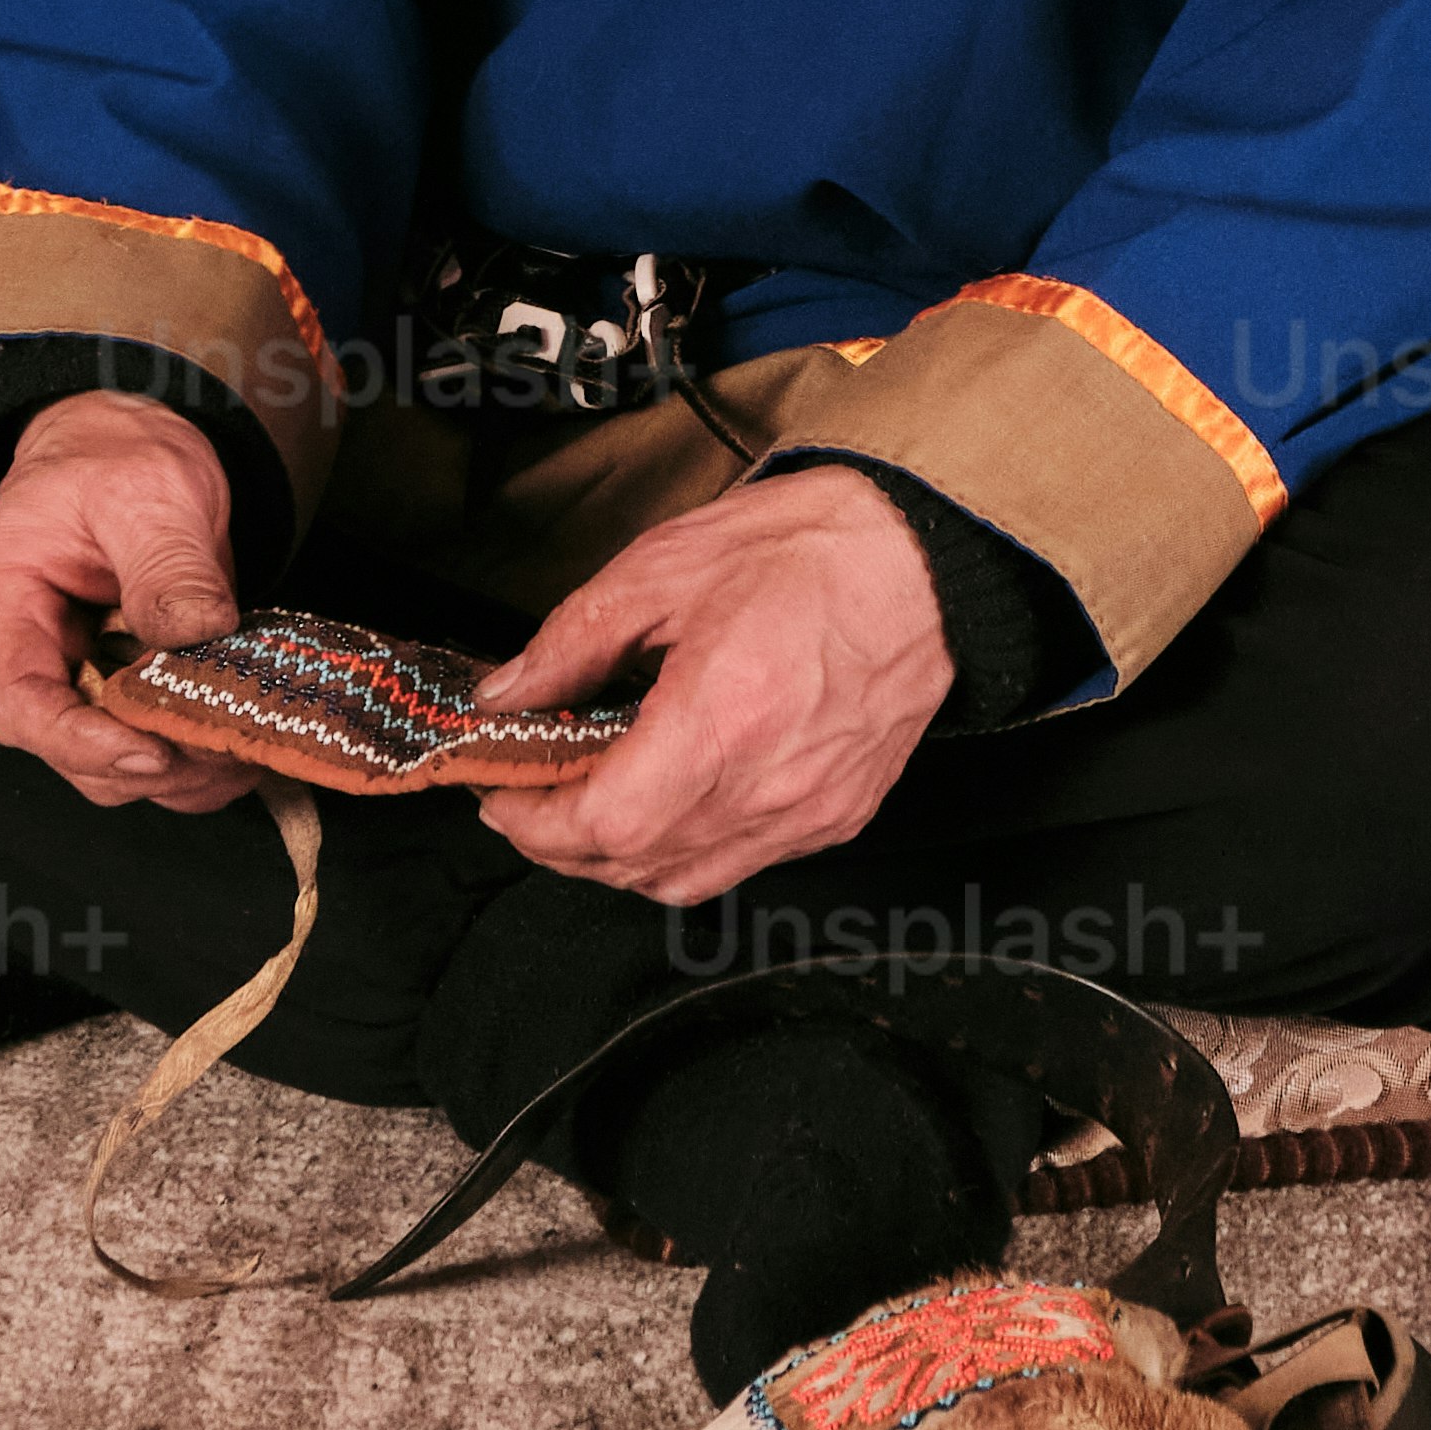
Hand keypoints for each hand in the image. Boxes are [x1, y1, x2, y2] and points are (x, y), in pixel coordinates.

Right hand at [0, 388, 260, 811]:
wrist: (131, 441)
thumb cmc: (114, 453)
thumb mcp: (143, 489)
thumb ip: (166, 563)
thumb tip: (197, 633)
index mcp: (0, 602)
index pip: (18, 703)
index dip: (80, 742)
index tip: (152, 751)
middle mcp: (30, 654)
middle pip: (66, 748)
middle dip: (143, 764)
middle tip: (222, 750)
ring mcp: (79, 674)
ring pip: (113, 761)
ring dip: (178, 773)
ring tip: (243, 751)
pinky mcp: (128, 683)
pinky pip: (151, 740)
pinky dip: (198, 758)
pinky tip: (245, 745)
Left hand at [459, 464, 953, 908]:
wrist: (927, 560)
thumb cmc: (812, 548)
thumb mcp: (666, 566)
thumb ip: (575, 641)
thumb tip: (510, 694)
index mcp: (724, 714)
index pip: (605, 824)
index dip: (536, 825)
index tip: (503, 795)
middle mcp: (770, 783)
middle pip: (634, 867)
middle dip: (561, 845)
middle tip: (529, 798)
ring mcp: (810, 811)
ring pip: (684, 881)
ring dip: (619, 859)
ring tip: (587, 804)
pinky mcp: (838, 816)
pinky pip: (740, 863)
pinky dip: (684, 850)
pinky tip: (667, 801)